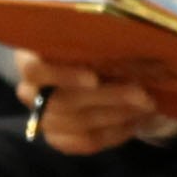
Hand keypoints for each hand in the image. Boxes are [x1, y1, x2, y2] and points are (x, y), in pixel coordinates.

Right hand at [13, 51, 176, 157]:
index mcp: (29, 57)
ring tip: (147, 104)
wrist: (90, 68)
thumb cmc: (89, 44)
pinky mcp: (58, 139)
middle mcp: (29, 91)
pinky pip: (86, 141)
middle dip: (108, 97)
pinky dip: (115, 133)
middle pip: (63, 101)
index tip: (94, 78)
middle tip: (142, 93)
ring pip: (78, 123)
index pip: (34, 70)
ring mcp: (43, 118)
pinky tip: (136, 120)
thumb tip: (128, 42)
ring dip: (117, 114)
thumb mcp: (92, 35)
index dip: (63, 76)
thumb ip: (100, 40)